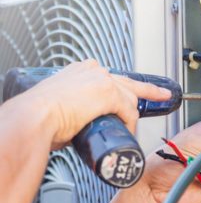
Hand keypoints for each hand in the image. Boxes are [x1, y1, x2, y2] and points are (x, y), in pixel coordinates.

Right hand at [23, 60, 171, 148]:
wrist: (34, 117)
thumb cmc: (39, 117)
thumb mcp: (59, 108)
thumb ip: (73, 111)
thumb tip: (77, 126)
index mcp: (79, 71)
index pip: (110, 78)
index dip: (123, 89)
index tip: (131, 93)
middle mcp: (92, 71)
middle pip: (128, 82)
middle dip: (148, 90)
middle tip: (162, 94)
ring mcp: (101, 79)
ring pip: (130, 98)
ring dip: (133, 116)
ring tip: (133, 129)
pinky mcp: (109, 92)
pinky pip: (128, 110)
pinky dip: (129, 124)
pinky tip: (126, 132)